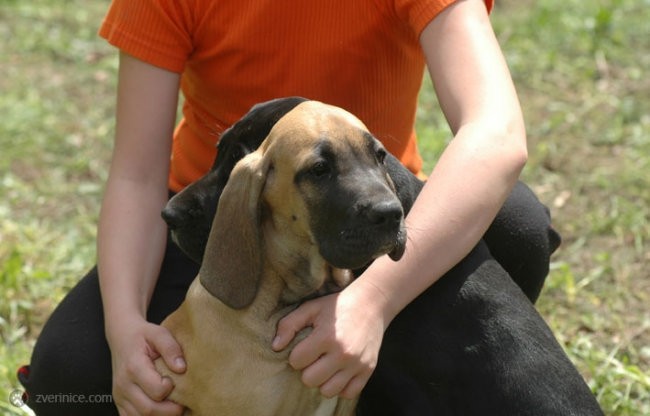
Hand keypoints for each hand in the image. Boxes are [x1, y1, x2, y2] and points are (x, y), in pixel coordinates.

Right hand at [108, 318, 185, 414]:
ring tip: (173, 406)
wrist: (122, 336)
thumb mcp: (159, 333)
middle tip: (183, 403)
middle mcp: (123, 384)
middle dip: (170, 410)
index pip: (156, 390)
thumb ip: (171, 348)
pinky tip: (160, 410)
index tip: (175, 380)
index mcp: (134, 367)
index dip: (170, 389)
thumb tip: (181, 368)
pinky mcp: (119, 403)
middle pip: (149, 410)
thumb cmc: (142, 335)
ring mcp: (120, 396)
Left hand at [272, 282, 386, 398]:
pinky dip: (341, 387)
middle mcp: (343, 353)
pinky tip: (339, 372)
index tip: (304, 347)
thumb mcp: (310, 308)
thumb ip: (289, 325)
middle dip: (307, 370)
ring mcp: (357, 363)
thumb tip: (276, 347)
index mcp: (327, 336)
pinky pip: (348, 393)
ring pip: (328, 391)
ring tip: (326, 366)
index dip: (297, 355)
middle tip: (314, 358)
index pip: (297, 361)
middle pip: (310, 380)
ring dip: (323, 380)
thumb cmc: (336, 306)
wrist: (371, 304)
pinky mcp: (368, 370)